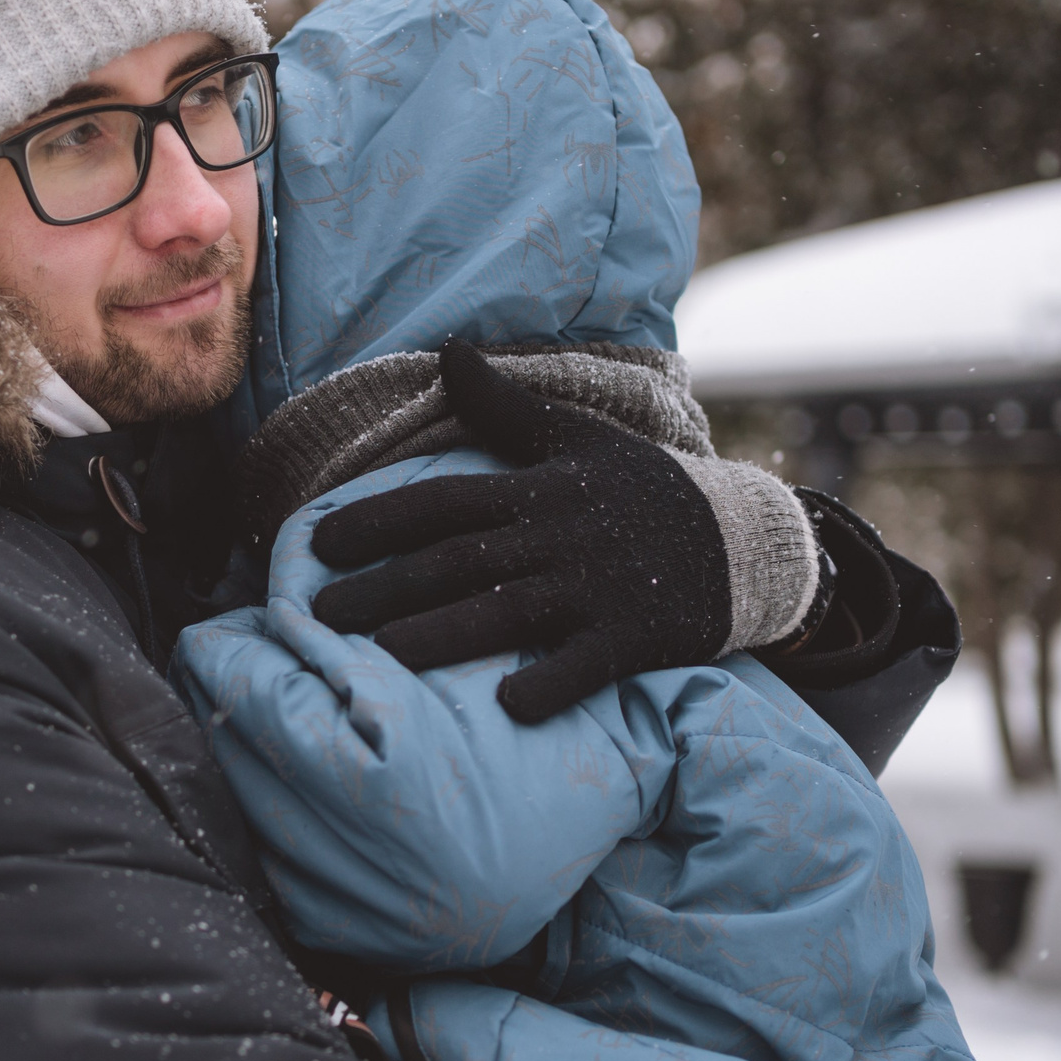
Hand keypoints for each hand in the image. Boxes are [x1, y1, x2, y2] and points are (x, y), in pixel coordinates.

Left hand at [307, 341, 737, 722]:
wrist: (743, 541)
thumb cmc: (644, 490)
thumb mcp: (579, 438)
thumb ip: (504, 408)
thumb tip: (449, 352)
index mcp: (539, 490)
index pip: (445, 501)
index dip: (379, 519)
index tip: (316, 542)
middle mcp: (559, 537)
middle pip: (459, 562)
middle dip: (386, 586)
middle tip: (317, 615)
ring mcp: (596, 590)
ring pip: (507, 612)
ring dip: (445, 635)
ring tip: (384, 657)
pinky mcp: (633, 638)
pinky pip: (585, 667)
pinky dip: (549, 685)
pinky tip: (507, 709)